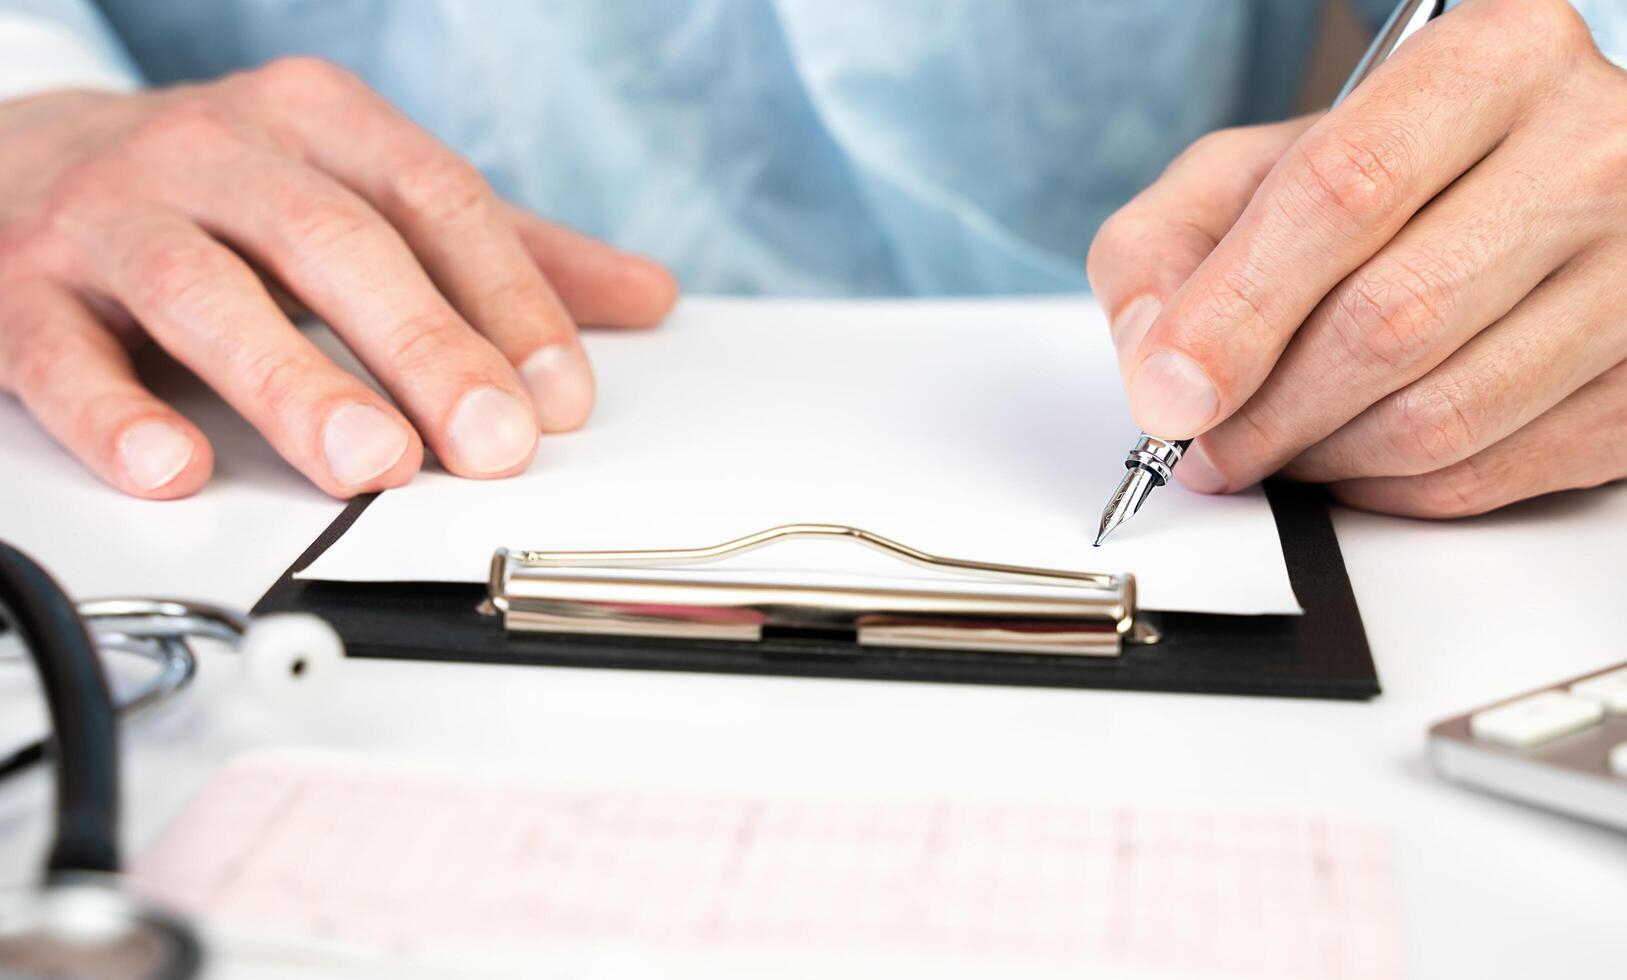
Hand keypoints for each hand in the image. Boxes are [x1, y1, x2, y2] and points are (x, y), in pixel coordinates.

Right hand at [0, 58, 676, 498]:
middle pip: (334, 243)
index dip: (508, 298)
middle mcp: (217, 152)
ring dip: (292, 382)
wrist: (20, 160)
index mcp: (320, 123)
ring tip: (368, 462)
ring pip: (204, 292)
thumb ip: (501, 249)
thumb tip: (646, 295)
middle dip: (423, 345)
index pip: (435, 201)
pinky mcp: (18, 289)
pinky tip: (173, 467)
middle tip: (490, 441)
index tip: (561, 397)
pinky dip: (115, 414)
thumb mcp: (365, 192)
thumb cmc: (227, 191)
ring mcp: (111, 215)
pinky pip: (62, 352)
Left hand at [1087, 0, 1626, 517]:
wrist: (1527, 189)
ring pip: (1443, 416)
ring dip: (1324, 458)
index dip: (1238, 313)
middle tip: (1206, 443)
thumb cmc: (1386, 177)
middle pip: (1392, 319)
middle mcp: (1591, 153)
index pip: (1343, 193)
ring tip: (1276, 443)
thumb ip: (1169, 244)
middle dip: (1267, 410)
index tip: (1172, 394)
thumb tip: (1158, 366)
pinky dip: (1390, 488)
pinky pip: (1489, 474)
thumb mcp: (1253, 168)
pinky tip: (1353, 455)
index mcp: (1491, 62)